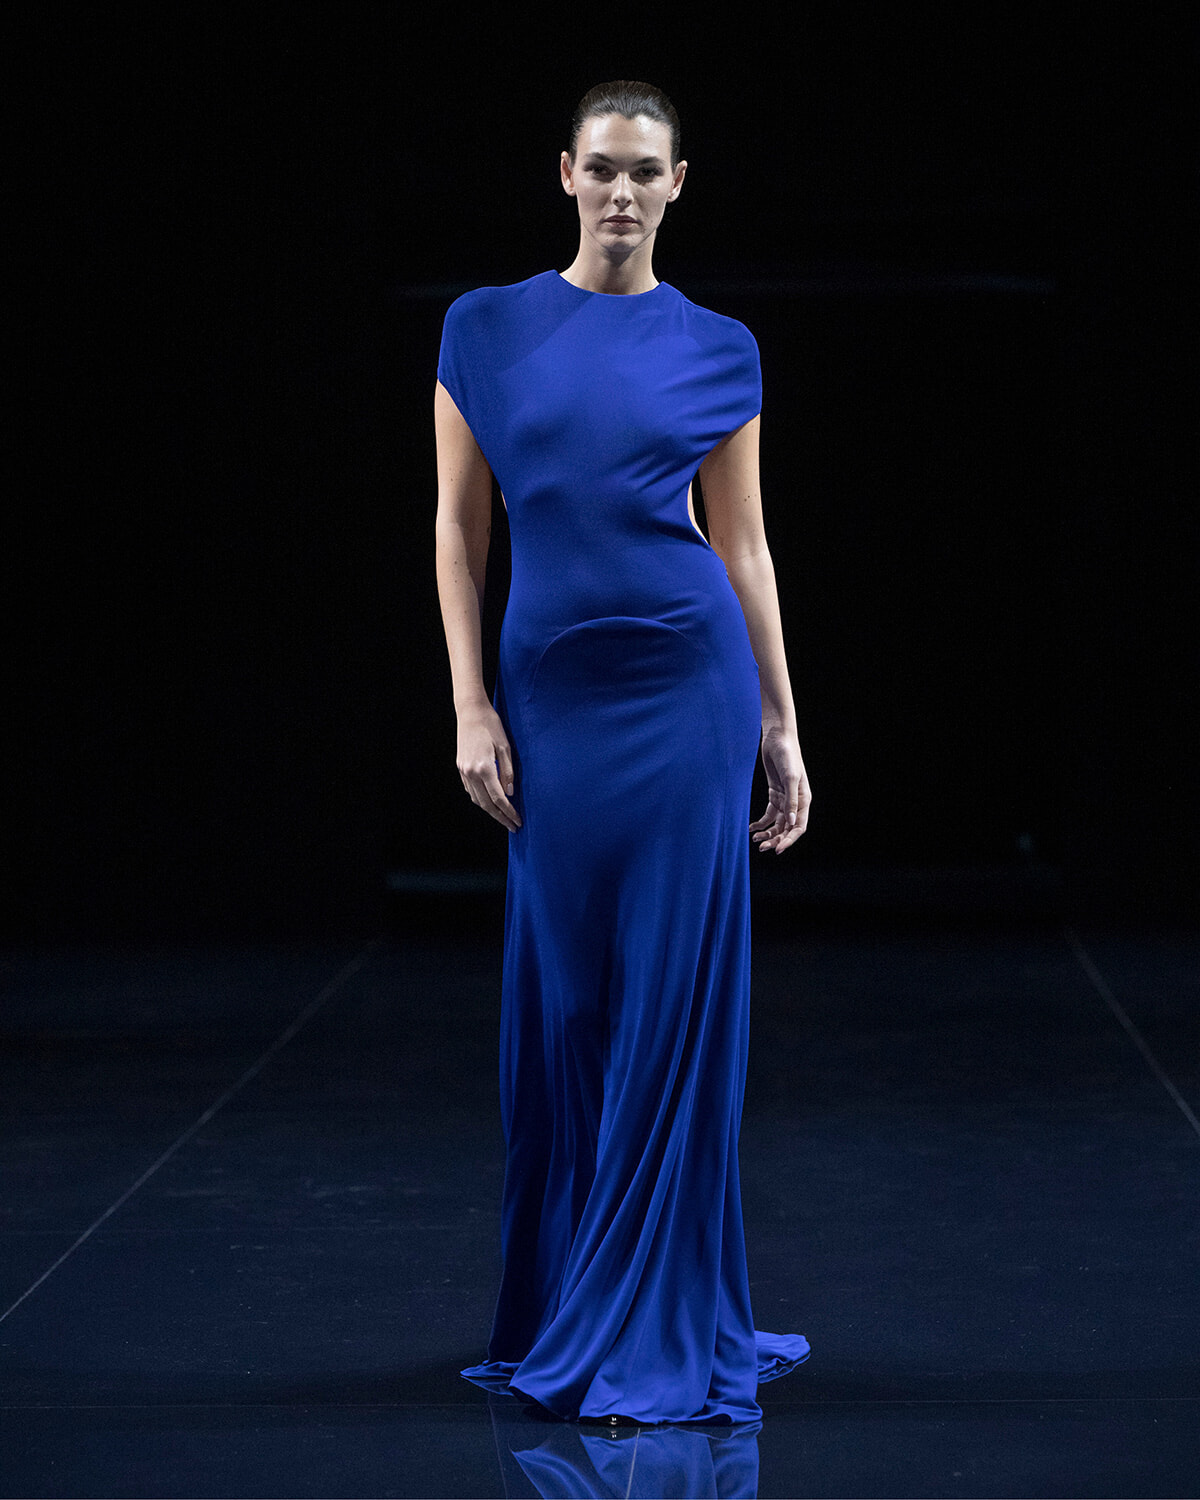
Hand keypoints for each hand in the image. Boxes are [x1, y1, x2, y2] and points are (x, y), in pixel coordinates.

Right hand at [456, 703, 521, 832]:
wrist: (470, 712)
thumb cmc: (491, 725)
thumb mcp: (506, 747)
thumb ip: (508, 772)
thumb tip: (510, 793)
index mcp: (484, 768)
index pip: (499, 798)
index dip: (509, 812)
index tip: (518, 821)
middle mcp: (471, 773)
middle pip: (486, 804)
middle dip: (500, 817)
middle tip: (512, 827)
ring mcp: (464, 771)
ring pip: (477, 799)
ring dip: (490, 811)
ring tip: (503, 817)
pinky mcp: (461, 767)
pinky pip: (471, 790)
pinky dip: (481, 799)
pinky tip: (490, 802)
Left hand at [750, 725, 810, 853]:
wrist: (777, 738)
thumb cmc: (787, 755)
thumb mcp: (790, 778)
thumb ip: (791, 800)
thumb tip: (792, 823)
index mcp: (804, 800)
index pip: (799, 827)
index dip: (789, 840)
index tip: (777, 850)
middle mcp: (796, 802)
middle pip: (787, 828)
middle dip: (776, 839)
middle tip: (762, 847)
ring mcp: (784, 799)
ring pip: (777, 823)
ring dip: (768, 833)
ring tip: (755, 839)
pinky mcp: (774, 794)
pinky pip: (768, 814)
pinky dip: (761, 822)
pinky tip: (751, 828)